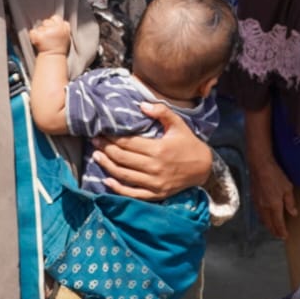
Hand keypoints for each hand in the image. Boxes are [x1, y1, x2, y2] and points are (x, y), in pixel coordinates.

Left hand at [29, 15, 72, 55]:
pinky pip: (33, 32)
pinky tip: (38, 43)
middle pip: (46, 21)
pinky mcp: (39, 36)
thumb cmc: (59, 48)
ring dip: (40, 33)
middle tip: (48, 38)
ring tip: (44, 41)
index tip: (52, 29)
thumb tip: (60, 21)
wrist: (53, 59)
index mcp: (64, 27)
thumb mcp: (66, 36)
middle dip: (46, 28)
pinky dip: (33, 37)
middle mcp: (57, 28)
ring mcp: (47, 32)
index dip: (53, 22)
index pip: (56, 18)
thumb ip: (63, 27)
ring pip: (39, 27)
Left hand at [92, 103, 213, 199]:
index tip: (101, 131)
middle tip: (95, 141)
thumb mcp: (178, 124)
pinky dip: (118, 189)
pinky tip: (107, 180)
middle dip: (105, 149)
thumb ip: (161, 112)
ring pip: (123, 175)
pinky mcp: (156, 194)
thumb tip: (141, 104)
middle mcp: (154, 168)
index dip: (112, 138)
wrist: (204, 168)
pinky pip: (132, 193)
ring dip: (107, 166)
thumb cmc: (189, 144)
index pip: (127, 143)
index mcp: (158, 150)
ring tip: (96, 156)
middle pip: (122, 158)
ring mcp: (154, 183)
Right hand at [246, 147, 296, 239]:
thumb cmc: (275, 175)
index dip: (281, 231)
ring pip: (262, 219)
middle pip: (269, 224)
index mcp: (274, 206)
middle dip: (274, 231)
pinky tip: (265, 217)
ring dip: (268, 225)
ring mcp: (257, 203)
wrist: (259, 166)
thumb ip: (290, 202)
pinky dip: (263, 218)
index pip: (278, 223)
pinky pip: (258, 213)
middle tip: (278, 235)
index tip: (284, 236)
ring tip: (272, 228)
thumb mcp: (288, 188)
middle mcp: (264, 207)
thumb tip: (293, 213)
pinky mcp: (253, 198)